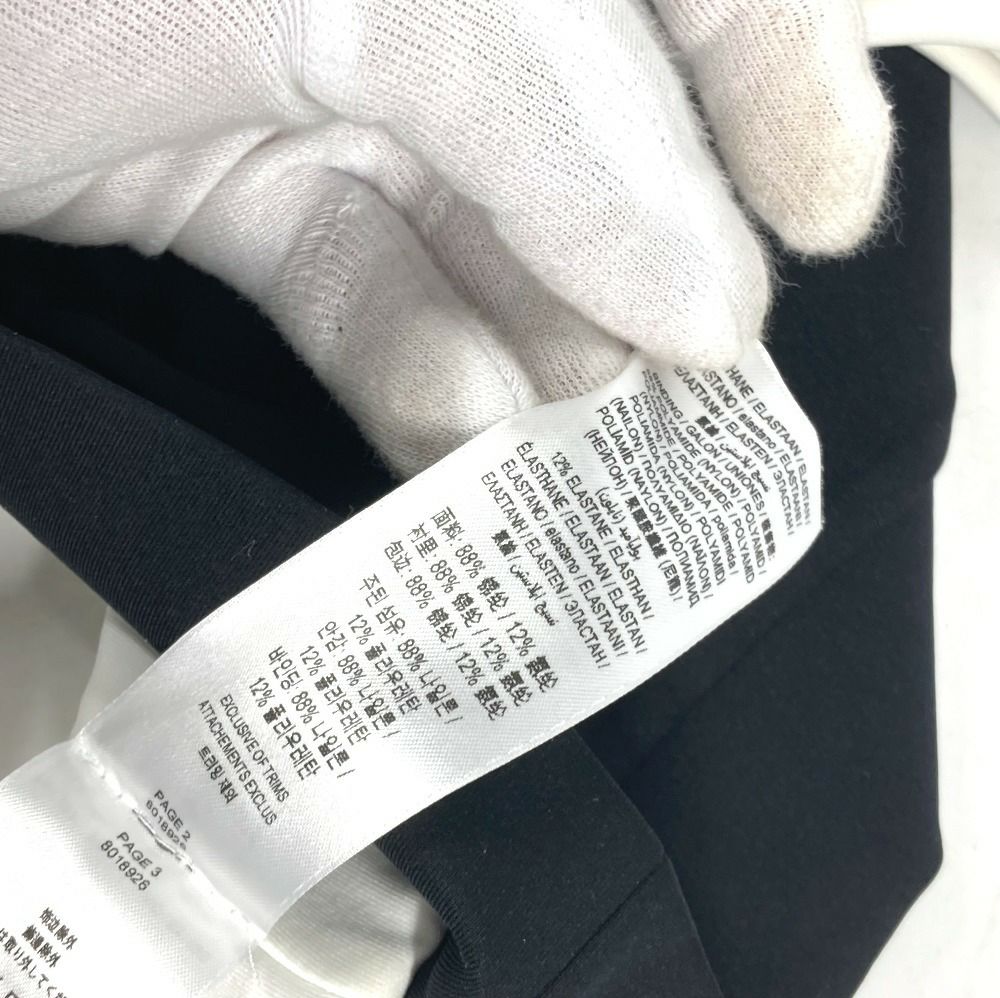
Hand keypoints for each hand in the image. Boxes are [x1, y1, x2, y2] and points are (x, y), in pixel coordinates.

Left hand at [0, 0, 889, 476]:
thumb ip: (545, 106)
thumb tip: (705, 282)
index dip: (768, 62)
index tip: (832, 205)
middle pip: (583, 118)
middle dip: (645, 260)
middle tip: (702, 384)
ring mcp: (311, 70)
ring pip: (478, 226)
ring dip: (539, 348)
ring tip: (588, 452)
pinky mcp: (229, 172)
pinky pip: (354, 277)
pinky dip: (413, 368)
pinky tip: (461, 444)